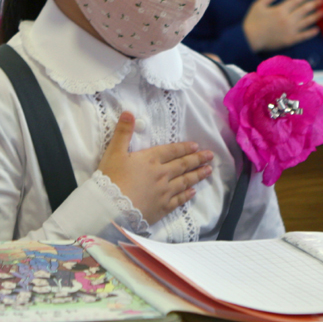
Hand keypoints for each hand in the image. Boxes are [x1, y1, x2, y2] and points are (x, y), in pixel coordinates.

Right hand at [98, 112, 214, 225]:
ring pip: (184, 182)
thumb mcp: (114, 152)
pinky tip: (193, 192)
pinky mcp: (162, 208)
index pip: (171, 151)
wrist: (111, 209)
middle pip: (182, 165)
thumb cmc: (111, 179)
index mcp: (151, 159)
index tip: (196, 146)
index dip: (184, 148)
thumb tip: (129, 112)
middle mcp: (161, 174)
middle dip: (197, 160)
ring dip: (197, 175)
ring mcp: (164, 192)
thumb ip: (123, 132)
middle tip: (211, 156)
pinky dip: (186, 195)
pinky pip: (178, 200)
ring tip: (208, 171)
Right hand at [242, 0, 322, 52]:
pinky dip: (311, 33)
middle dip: (314, 4)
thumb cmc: (252, 21)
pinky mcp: (290, 40)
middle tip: (322, 1)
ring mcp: (290, 31)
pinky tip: (317, 29)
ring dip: (316, 16)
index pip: (295, 1)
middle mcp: (287, 19)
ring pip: (306, 22)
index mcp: (280, 10)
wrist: (250, 39)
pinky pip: (303, 36)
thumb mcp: (258, 5)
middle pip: (304, 10)